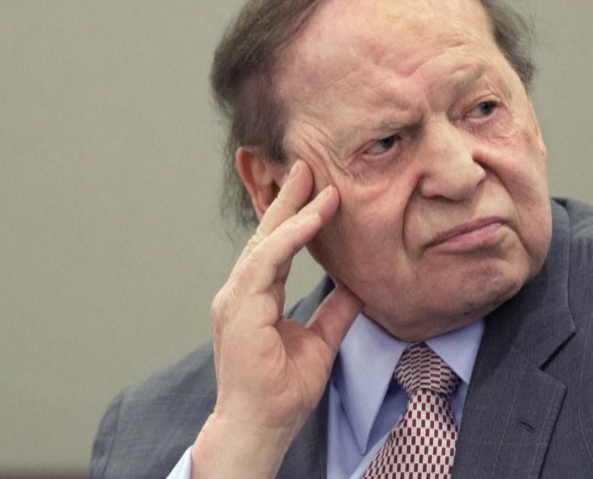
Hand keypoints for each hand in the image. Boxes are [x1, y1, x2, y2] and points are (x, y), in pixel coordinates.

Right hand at [192, 160, 362, 478]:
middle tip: (306, 163)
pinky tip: (312, 216)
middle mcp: (239, 294)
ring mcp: (235, 300)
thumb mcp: (320, 343)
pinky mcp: (240, 310)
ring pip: (265, 242)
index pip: (274, 248)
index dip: (294, 217)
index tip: (316, 189)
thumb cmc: (281, 393)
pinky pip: (267, 262)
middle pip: (265, 235)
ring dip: (291, 209)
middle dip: (286, 198)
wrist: (259, 428)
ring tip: (313, 178)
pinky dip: (290, 237)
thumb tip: (357, 287)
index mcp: (254, 300)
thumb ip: (336, 313)